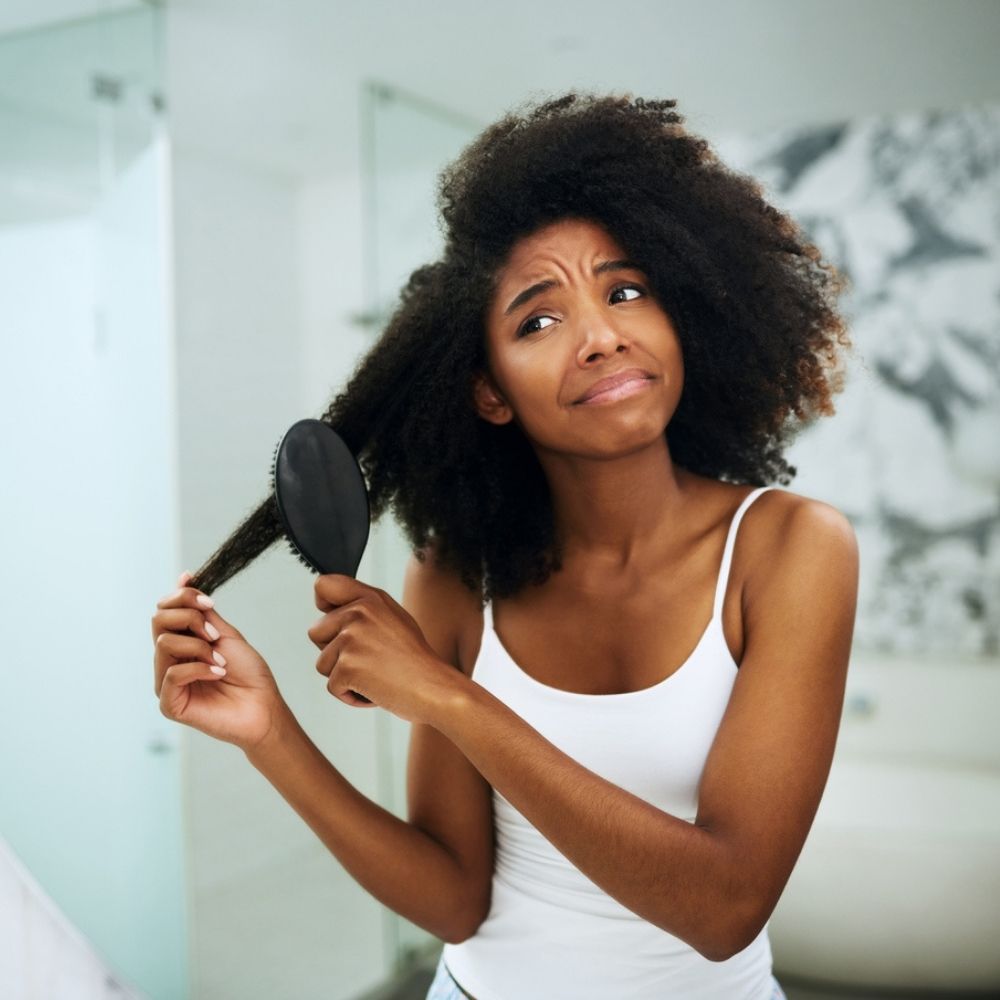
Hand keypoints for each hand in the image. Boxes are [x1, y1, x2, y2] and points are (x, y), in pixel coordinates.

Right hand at [152, 571, 288, 751]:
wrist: (264, 705)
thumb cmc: (248, 673)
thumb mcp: (225, 634)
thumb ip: (202, 611)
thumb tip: (183, 577)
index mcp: (181, 642)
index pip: (163, 609)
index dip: (182, 597)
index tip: (208, 602)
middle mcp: (168, 660)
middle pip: (158, 620)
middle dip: (190, 618)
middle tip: (216, 634)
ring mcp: (166, 683)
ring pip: (164, 644)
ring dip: (199, 646)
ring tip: (221, 660)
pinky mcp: (169, 704)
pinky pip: (172, 673)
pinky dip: (199, 668)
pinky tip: (218, 673)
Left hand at [308, 574, 463, 723]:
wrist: (435, 688)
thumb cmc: (416, 660)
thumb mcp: (394, 619)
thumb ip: (364, 610)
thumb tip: (332, 610)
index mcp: (370, 598)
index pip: (324, 585)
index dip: (323, 606)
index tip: (335, 623)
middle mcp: (359, 613)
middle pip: (315, 632)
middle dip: (333, 652)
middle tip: (367, 659)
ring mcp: (351, 638)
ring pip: (322, 663)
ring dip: (343, 676)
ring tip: (374, 675)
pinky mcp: (347, 666)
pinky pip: (332, 687)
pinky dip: (350, 695)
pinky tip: (375, 689)